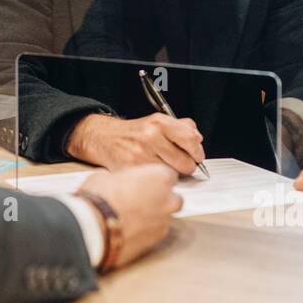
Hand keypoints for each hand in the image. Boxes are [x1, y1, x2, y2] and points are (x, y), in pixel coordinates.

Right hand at [65, 112, 205, 175]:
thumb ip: (181, 127)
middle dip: (187, 166)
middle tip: (181, 164)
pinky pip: (156, 182)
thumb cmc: (133, 133)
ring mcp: (140, 155)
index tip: (197, 156)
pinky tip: (151, 173)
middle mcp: (150, 137)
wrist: (104, 138)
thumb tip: (198, 139)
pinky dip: (157, 181)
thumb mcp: (157, 121)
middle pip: (185, 162)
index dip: (197, 151)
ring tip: (163, 167)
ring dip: (172, 174)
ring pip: (172, 175)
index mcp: (159, 123)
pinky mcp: (132, 171)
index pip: (190, 139)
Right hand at [76, 164, 182, 267]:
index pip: (169, 175)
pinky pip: (156, 233)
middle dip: (162, 199)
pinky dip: (147, 231)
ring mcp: (164, 222)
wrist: (94, 227)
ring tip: (132, 217)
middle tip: (140, 199)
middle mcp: (168, 199)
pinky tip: (130, 230)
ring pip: (166, 217)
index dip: (155, 179)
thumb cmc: (100, 197)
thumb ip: (118, 178)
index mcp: (159, 177)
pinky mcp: (156, 241)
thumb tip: (112, 181)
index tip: (144, 182)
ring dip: (154, 216)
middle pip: (174, 198)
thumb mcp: (104, 176)